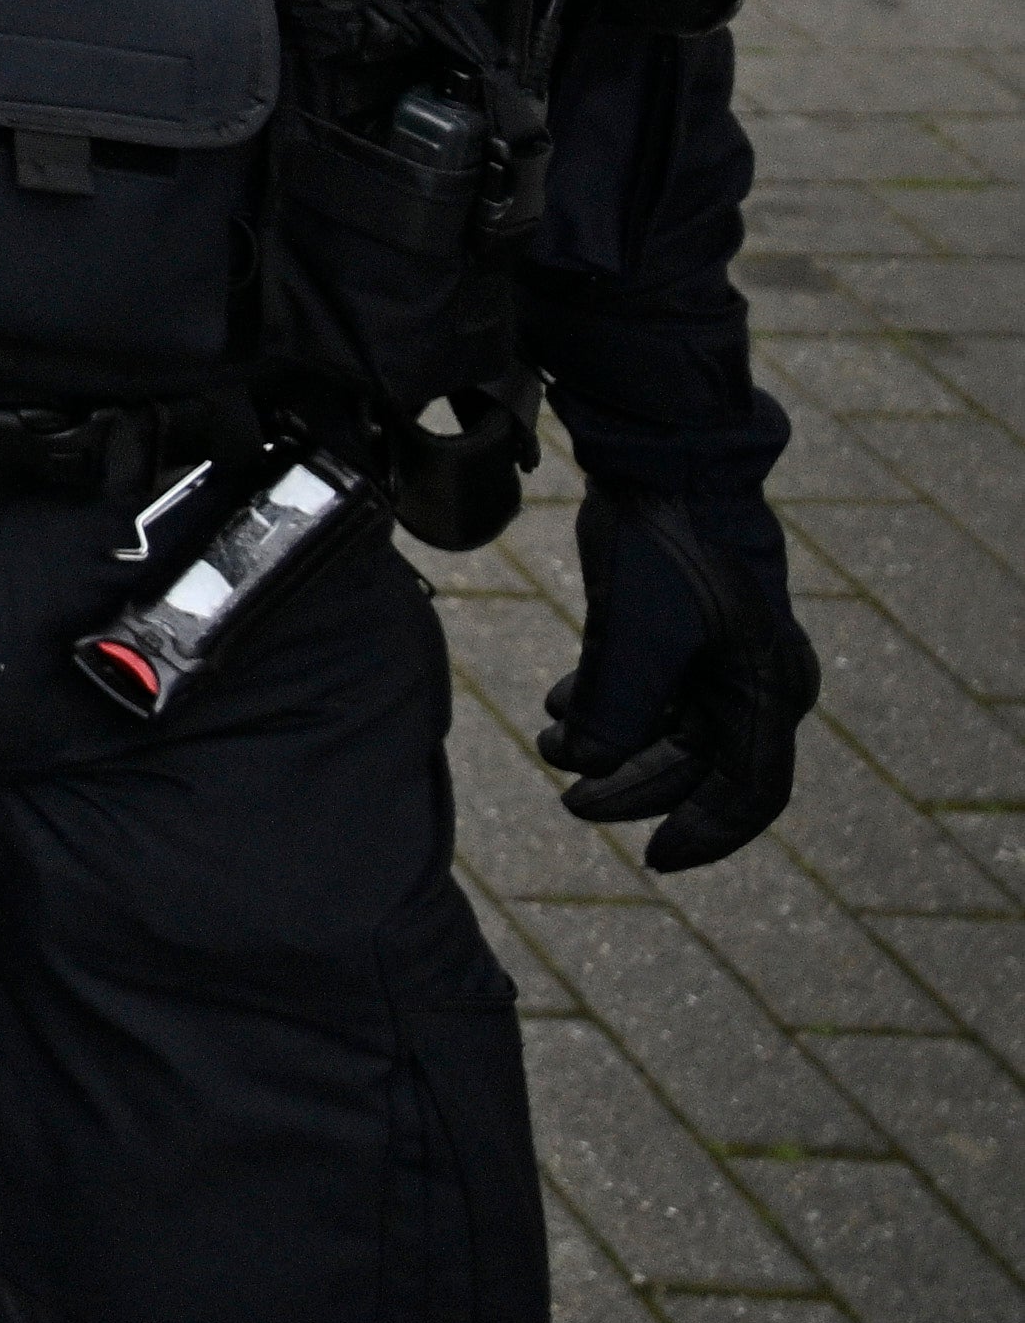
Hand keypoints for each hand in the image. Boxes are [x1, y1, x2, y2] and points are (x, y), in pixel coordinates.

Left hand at [545, 480, 818, 873]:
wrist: (661, 462)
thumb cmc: (665, 550)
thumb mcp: (637, 638)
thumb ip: (616, 712)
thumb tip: (589, 768)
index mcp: (768, 691)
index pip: (751, 792)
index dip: (706, 834)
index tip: (654, 860)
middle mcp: (756, 680)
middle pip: (700, 764)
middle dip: (635, 787)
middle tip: (571, 802)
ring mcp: (722, 653)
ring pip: (669, 727)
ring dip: (613, 744)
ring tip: (552, 746)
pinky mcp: (684, 626)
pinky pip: (653, 688)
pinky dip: (608, 703)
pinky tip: (558, 708)